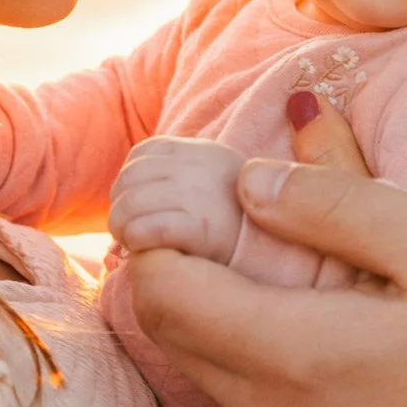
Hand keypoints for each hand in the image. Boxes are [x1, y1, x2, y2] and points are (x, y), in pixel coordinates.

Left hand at [109, 136, 244, 260]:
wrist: (287, 255)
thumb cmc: (245, 230)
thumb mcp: (216, 188)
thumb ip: (179, 182)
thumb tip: (126, 205)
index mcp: (203, 151)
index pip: (140, 155)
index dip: (127, 184)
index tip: (136, 212)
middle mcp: (202, 166)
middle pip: (129, 179)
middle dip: (120, 209)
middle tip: (127, 235)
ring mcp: (203, 194)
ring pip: (130, 204)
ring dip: (123, 229)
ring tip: (133, 246)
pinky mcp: (204, 227)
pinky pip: (148, 228)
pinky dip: (136, 240)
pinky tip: (144, 252)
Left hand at [127, 160, 406, 406]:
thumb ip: (335, 201)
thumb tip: (249, 183)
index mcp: (294, 353)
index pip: (160, 293)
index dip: (159, 244)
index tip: (187, 217)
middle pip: (175, 341)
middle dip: (190, 286)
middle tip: (241, 249)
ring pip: (222, 390)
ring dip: (243, 345)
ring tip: (320, 315)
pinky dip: (283, 401)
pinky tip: (352, 381)